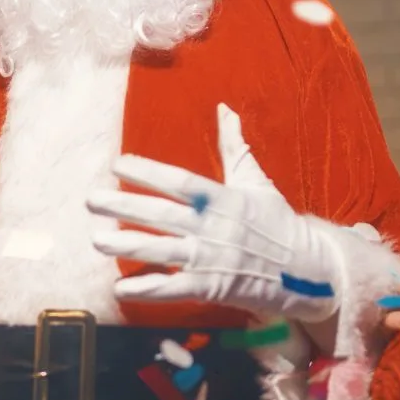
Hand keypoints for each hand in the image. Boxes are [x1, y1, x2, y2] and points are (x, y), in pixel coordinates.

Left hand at [87, 104, 342, 322]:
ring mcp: (211, 259)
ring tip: (96, 240)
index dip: (148, 172)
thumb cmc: (277, 223)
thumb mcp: (257, 182)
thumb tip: (225, 110)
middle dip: (124, 207)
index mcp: (223, 199)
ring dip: (127, 247)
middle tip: (91, 200)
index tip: (118, 165)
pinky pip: (173, 288)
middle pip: (162, 215)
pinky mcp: (211, 288)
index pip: (180, 182)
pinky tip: (119, 288)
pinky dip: (147, 289)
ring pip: (161, 251)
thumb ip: (235, 147)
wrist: (308, 271)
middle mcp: (214, 227)